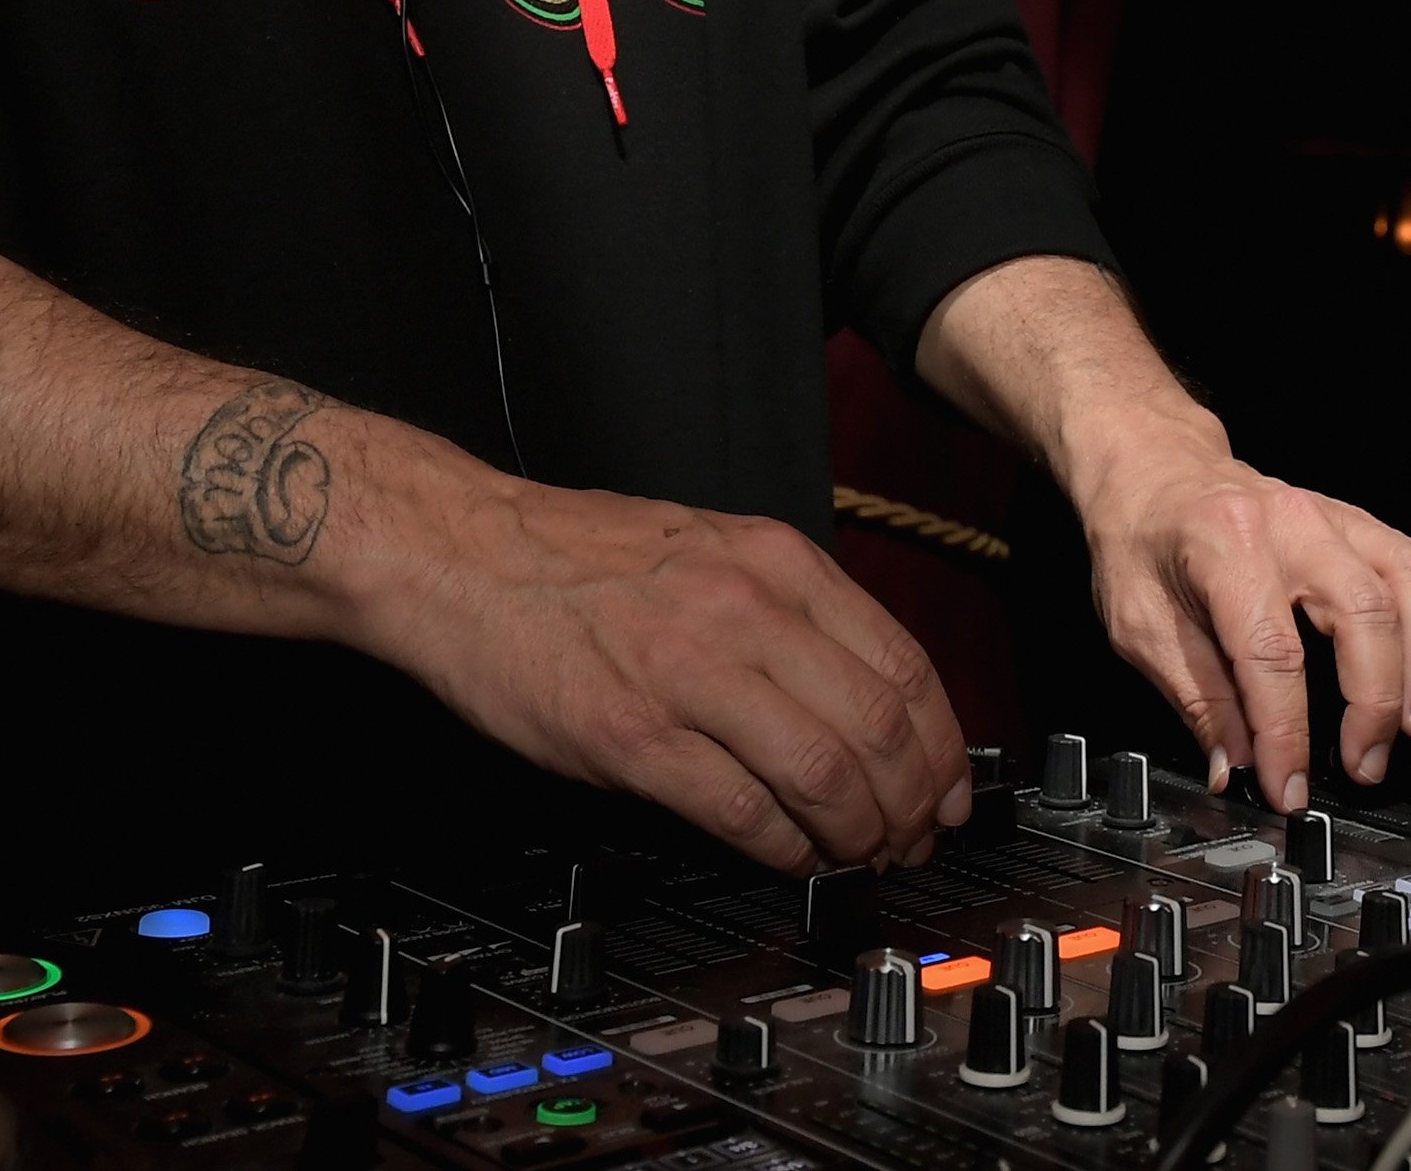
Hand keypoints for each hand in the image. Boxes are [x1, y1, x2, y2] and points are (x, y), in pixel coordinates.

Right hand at [360, 467, 975, 872]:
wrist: (462, 556)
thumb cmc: (580, 559)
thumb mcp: (714, 549)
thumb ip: (791, 610)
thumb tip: (867, 695)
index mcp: (779, 563)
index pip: (905, 667)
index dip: (943, 748)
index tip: (948, 791)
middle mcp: (749, 612)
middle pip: (879, 730)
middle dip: (912, 805)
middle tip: (910, 842)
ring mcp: (690, 675)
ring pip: (825, 775)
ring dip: (857, 836)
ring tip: (858, 858)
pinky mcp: (632, 738)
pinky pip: (742, 811)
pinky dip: (785, 851)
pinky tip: (792, 860)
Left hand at [1072, 421, 1410, 813]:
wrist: (1157, 467)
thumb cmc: (1145, 538)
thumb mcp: (1140, 624)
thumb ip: (1195, 697)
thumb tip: (1236, 766)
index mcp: (1225, 545)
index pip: (1271, 653)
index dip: (1286, 732)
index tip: (1288, 786)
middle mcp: (1293, 524)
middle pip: (1361, 614)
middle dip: (1372, 703)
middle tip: (1362, 765)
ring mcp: (1339, 521)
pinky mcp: (1366, 529)